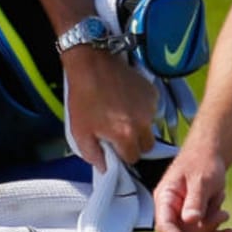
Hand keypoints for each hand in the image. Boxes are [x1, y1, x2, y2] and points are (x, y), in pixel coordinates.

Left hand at [62, 47, 157, 170]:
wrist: (91, 63)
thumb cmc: (83, 97)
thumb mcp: (79, 132)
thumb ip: (93, 155)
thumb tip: (105, 168)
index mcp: (125, 135)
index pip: (133, 158)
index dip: (123, 156)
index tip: (114, 148)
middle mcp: (143, 123)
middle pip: (147, 146)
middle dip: (135, 144)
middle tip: (119, 134)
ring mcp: (150, 106)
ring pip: (150, 127)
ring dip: (139, 126)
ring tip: (120, 113)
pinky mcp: (152, 92)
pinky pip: (151, 110)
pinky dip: (141, 110)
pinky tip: (126, 101)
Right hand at [154, 145, 231, 231]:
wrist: (210, 156)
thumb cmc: (203, 163)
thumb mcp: (201, 180)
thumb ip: (195, 200)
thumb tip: (190, 221)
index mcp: (165, 198)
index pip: (165, 225)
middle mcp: (171, 210)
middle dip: (204, 228)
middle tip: (222, 214)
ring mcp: (182, 216)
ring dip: (213, 227)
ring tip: (225, 213)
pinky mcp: (195, 219)